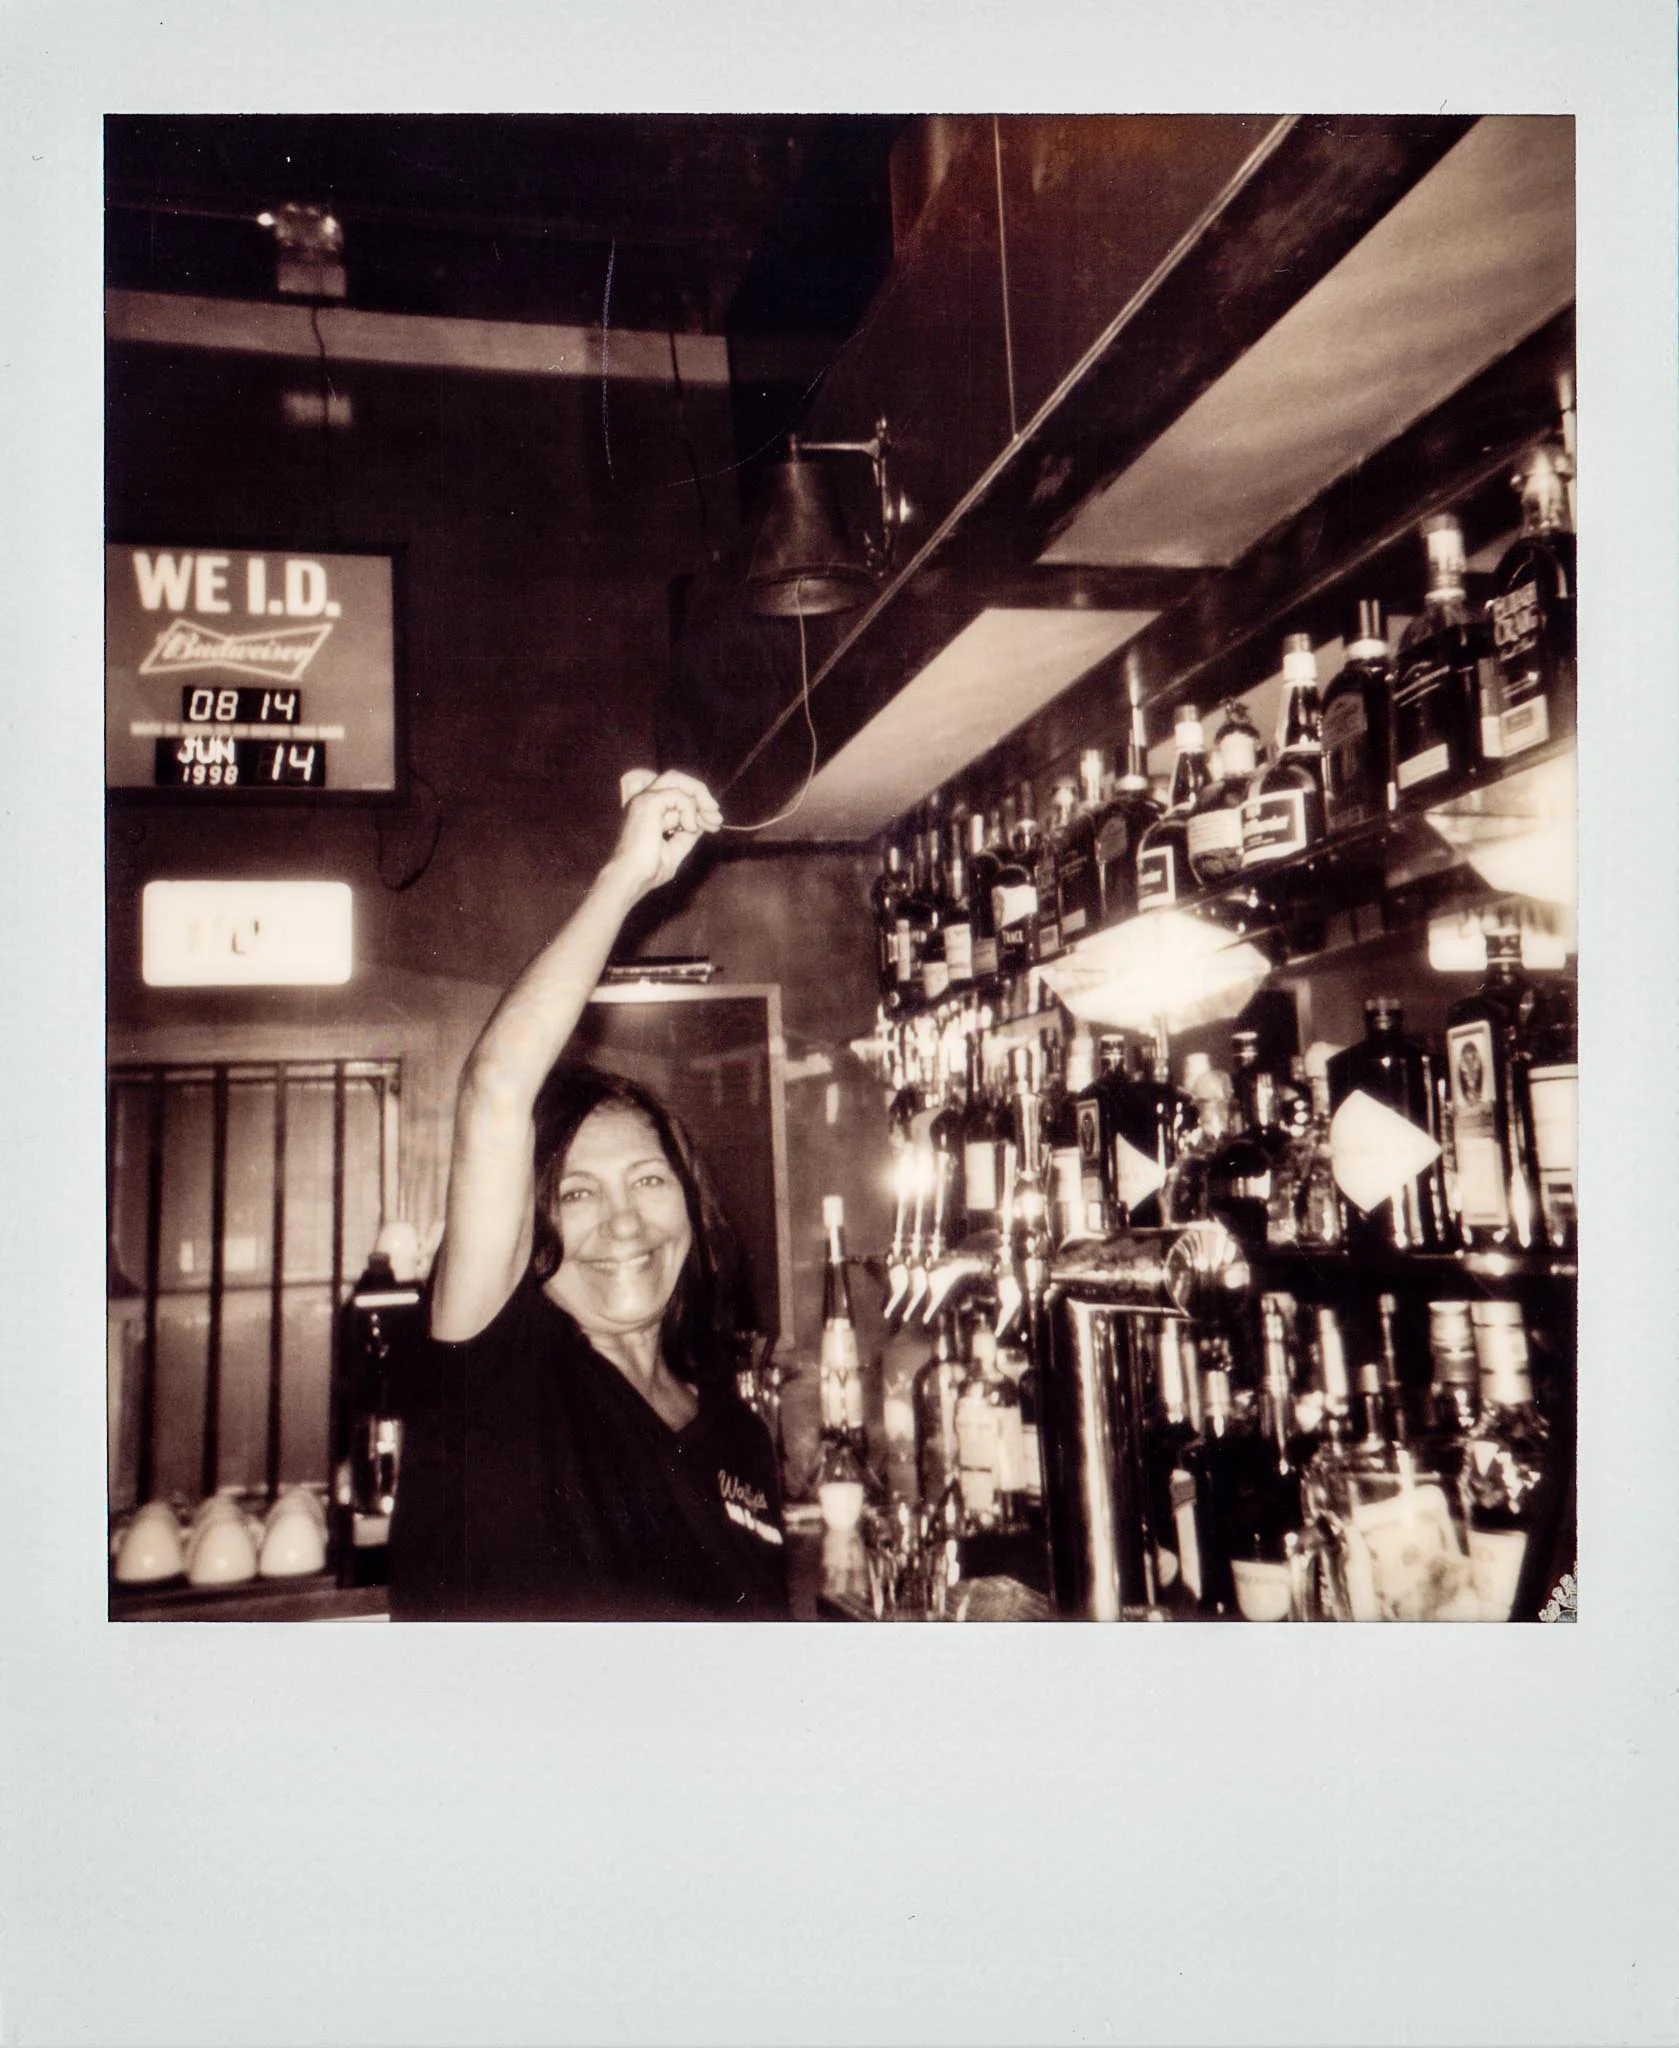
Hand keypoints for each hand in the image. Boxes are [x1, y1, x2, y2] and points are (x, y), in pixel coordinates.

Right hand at [612, 768, 722, 894]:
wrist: (633, 879)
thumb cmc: (649, 870)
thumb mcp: (677, 847)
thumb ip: (688, 832)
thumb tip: (703, 820)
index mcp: (648, 810)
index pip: (677, 792)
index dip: (699, 804)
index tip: (714, 824)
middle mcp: (644, 800)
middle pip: (677, 779)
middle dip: (701, 794)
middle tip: (716, 816)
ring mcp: (644, 799)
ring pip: (676, 779)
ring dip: (699, 795)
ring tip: (711, 817)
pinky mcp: (648, 803)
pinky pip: (678, 795)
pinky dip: (690, 810)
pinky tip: (690, 828)